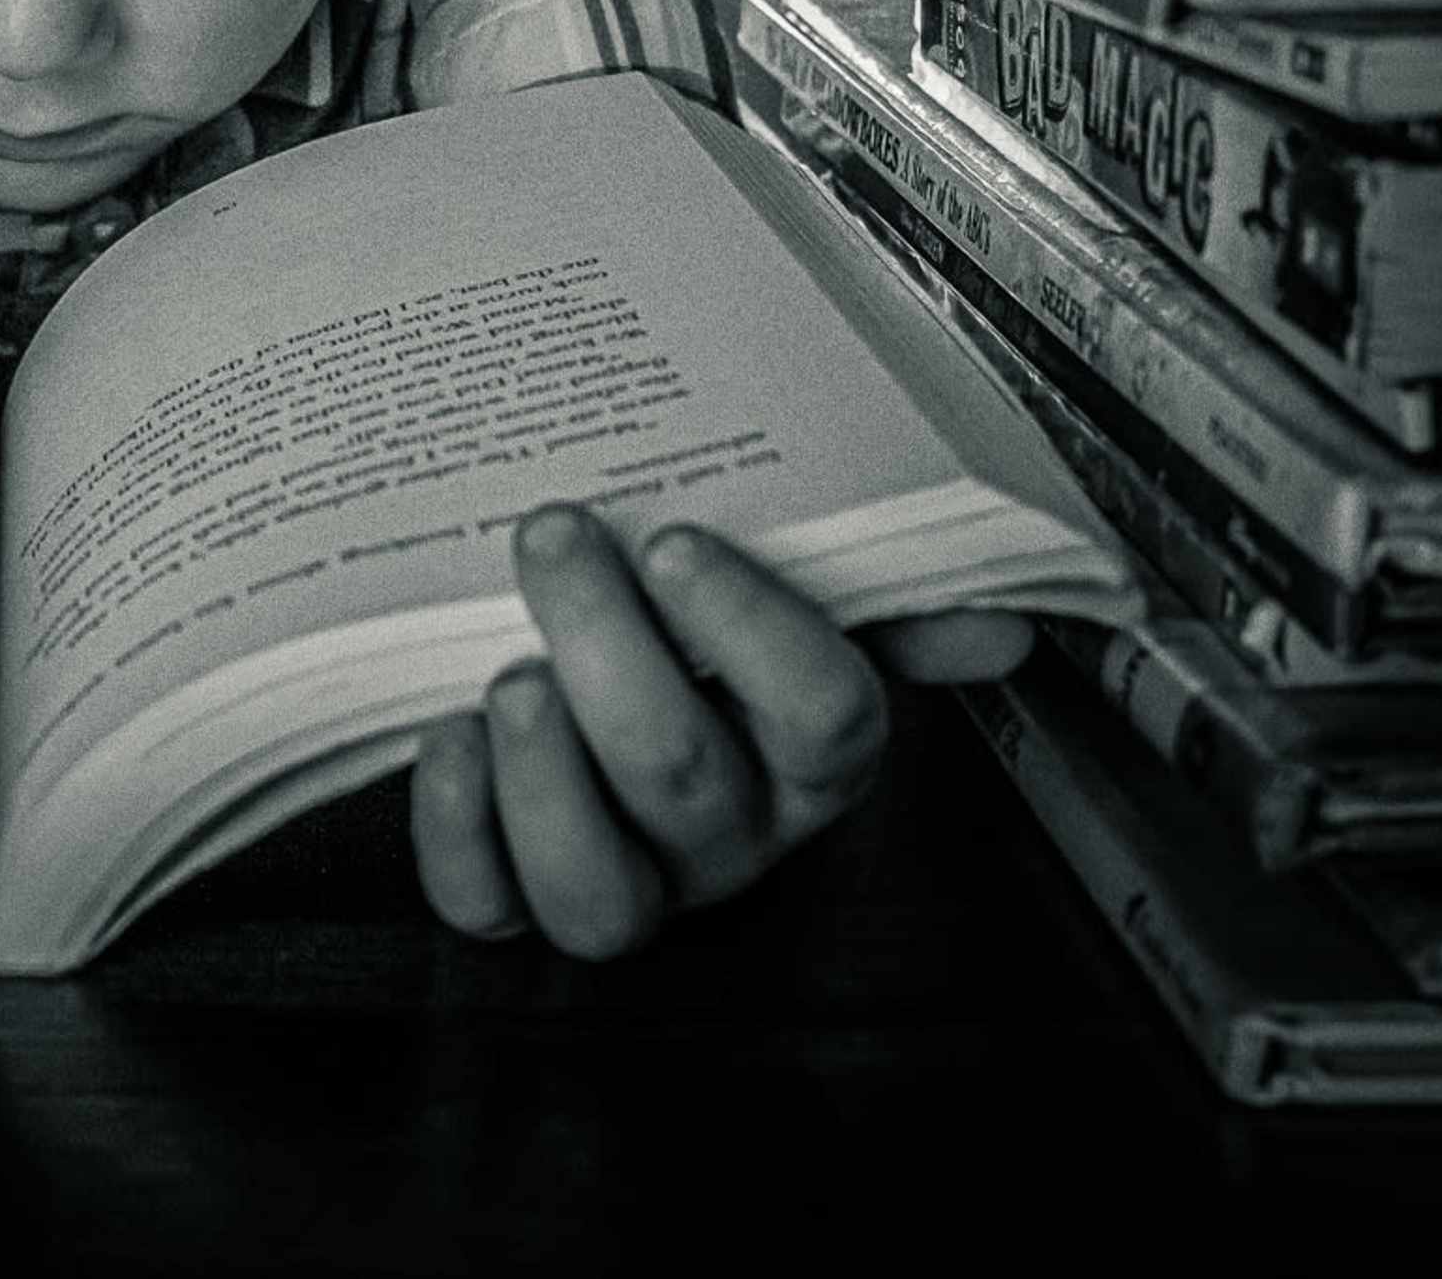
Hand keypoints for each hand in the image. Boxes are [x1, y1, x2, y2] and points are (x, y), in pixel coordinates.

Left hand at [407, 504, 1031, 959]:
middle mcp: (730, 833)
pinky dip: (457, 826)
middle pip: (686, 777)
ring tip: (509, 672)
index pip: (828, 719)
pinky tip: (447, 735)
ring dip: (543, 776)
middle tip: (552, 537)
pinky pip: (485, 904)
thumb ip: (891, 587)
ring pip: (596, 889)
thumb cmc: (694, 602)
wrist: (578, 626)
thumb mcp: (797, 577)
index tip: (677, 539)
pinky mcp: (517, 894)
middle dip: (609, 650)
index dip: (755, 633)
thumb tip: (994, 629)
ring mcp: (629, 876)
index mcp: (811, 754)